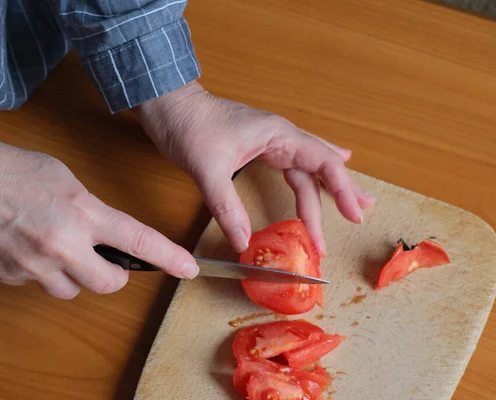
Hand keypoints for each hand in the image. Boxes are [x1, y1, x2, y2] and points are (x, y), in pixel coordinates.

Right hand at [0, 139, 198, 298]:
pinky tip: (28, 248)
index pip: (139, 241)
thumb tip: (103, 232)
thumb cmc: (12, 171)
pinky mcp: (13, 278)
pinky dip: (42, 272)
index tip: (188, 268)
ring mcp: (37, 266)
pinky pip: (39, 285)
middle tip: (106, 261)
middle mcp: (65, 245)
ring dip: (74, 276)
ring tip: (56, 248)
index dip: (169, 258)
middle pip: (110, 284)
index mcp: (84, 213)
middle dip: (114, 276)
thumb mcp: (64, 179)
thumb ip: (90, 209)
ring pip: (72, 291)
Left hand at [135, 82, 374, 256]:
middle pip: (319, 168)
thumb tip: (243, 242)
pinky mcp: (258, 148)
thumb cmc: (190, 126)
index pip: (324, 162)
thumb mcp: (208, 169)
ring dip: (326, 192)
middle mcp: (280, 137)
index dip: (343, 189)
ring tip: (350, 207)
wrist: (170, 107)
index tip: (355, 214)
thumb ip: (227, 207)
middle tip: (357, 219)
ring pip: (306, 170)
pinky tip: (320, 181)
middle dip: (339, 195)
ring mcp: (270, 141)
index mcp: (278, 135)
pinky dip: (309, 178)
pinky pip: (291, 166)